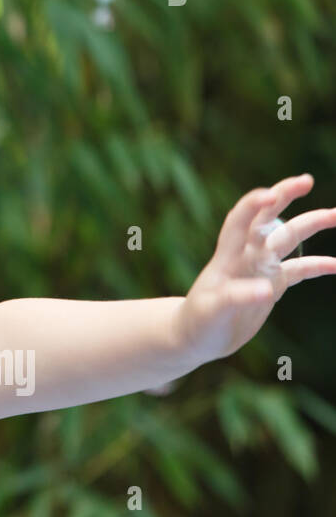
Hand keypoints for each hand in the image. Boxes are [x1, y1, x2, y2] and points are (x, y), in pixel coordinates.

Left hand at [176, 173, 335, 363]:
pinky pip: (299, 269)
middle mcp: (246, 255)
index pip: (240, 221)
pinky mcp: (272, 284)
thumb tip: (266, 290)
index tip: (271, 194)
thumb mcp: (213, 310)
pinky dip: (318, 266)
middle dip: (285, 197)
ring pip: (289, 239)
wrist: (196, 337)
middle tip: (306, 179)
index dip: (253, 205)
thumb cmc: (198, 321)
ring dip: (311, 225)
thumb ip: (238, 297)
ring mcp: (260, 268)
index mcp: (228, 257)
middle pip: (268, 219)